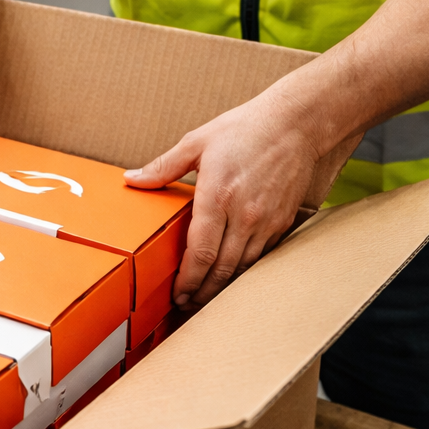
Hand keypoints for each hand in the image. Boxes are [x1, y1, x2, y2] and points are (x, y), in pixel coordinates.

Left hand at [125, 91, 327, 305]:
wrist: (296, 124)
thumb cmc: (244, 130)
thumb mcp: (196, 142)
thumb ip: (162, 167)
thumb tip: (132, 179)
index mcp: (217, 197)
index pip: (200, 253)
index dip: (187, 279)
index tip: (177, 293)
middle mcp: (244, 215)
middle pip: (221, 269)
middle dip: (201, 292)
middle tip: (186, 303)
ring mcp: (265, 222)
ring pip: (242, 268)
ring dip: (222, 288)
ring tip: (204, 297)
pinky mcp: (281, 222)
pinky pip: (261, 257)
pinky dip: (243, 271)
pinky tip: (230, 276)